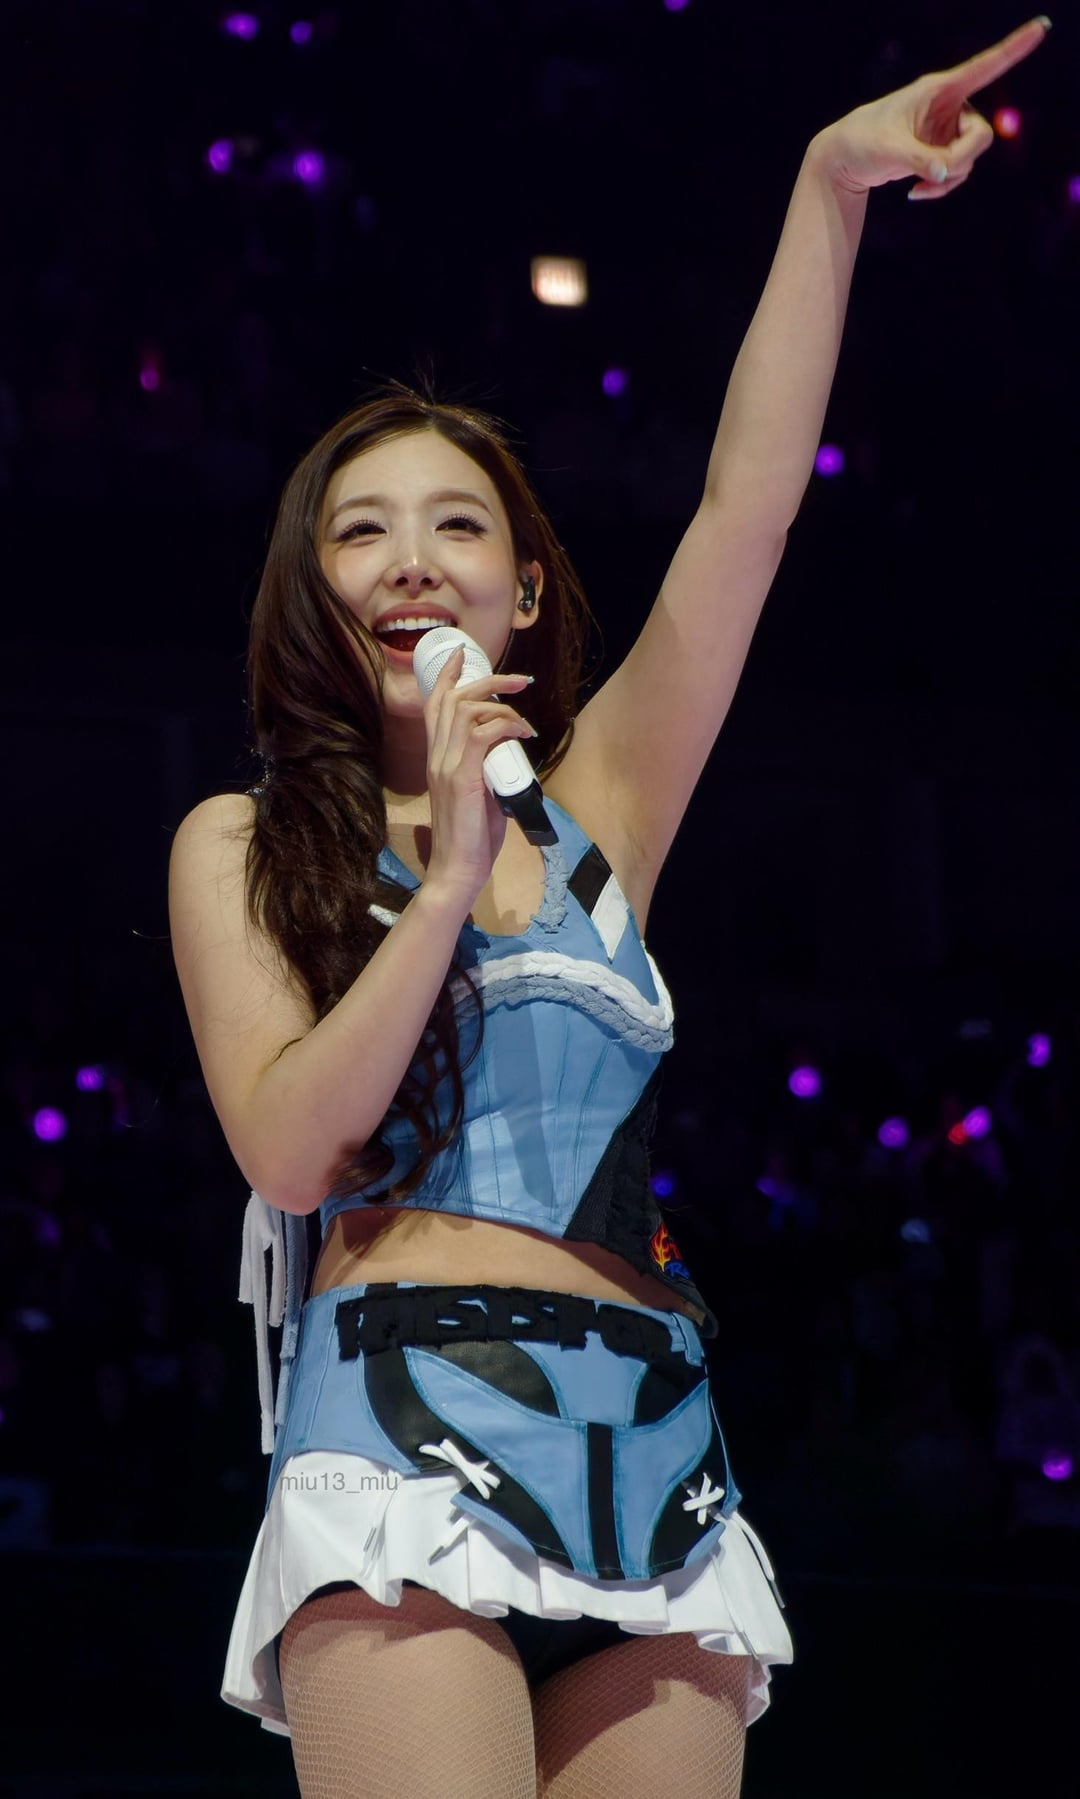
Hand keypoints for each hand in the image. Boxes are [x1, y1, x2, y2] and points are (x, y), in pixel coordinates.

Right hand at [421, 647, 537, 906]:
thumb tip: (510, 756)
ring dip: (503, 705)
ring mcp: (447, 766)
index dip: (448, 676)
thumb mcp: (479, 795)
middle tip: (520, 680)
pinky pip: (484, 734)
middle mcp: (437, 756)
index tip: (463, 655)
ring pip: (469, 711)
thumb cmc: (471, 838)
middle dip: (488, 679)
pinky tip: (523, 735)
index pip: (435, 706)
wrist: (457, 869)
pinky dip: (508, 726)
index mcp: (437, 758)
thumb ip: (487, 770)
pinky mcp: (463, 777)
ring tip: (526, 719)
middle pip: (454, 698)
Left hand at [809, 16, 1050, 200]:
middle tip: (934, 175)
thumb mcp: (889, 151)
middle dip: (962, 160)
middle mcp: (950, 105)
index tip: (1042, 26)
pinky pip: (957, 172)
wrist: (846, 159)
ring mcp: (949, 129)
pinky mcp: (944, 149)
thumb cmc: (863, 142)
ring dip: (949, 178)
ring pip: (970, 158)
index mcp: (938, 89)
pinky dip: (941, 186)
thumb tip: (945, 173)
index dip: (1015, 48)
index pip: (984, 67)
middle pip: (981, 135)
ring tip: (917, 186)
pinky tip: (914, 192)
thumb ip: (920, 161)